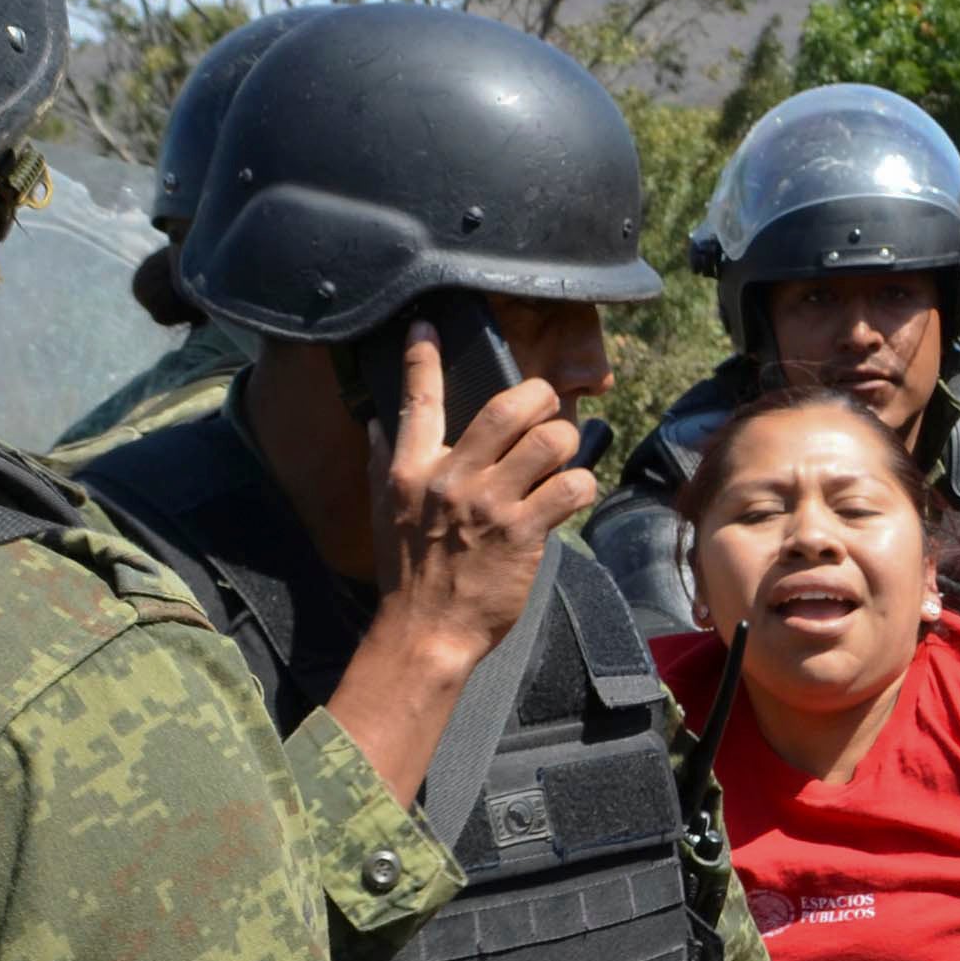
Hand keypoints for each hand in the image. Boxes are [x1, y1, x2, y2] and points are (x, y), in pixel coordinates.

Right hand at [362, 320, 595, 679]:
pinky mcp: (525, 534)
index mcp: (411, 470)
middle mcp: (452, 480)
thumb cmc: (407, 574)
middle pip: (506, 407)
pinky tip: (574, 493)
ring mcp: (490, 506)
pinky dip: (582, 485)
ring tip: (563, 454)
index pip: (418, 401)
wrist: (424, 634)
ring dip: (566, 439)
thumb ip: (384, 461)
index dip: (422, 358)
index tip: (428, 326)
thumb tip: (377, 421)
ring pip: (550, 441)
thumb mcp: (385, 511)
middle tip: (546, 405)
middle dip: (538, 395)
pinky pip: (572, 488)